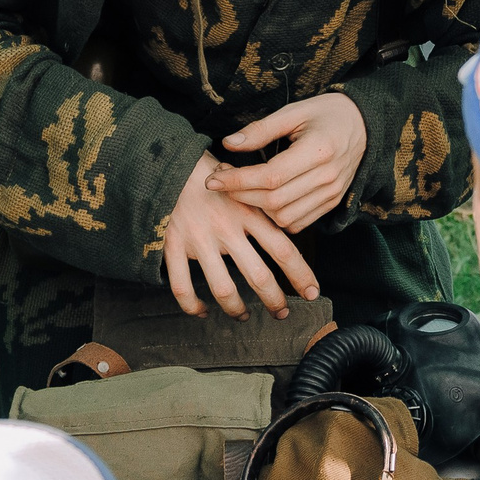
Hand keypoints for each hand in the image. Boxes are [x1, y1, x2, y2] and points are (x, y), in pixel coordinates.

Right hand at [163, 151, 320, 319]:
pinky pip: (182, 286)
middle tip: (282, 314)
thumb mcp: (244, 185)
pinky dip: (192, 305)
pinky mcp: (172, 245)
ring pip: (224, 288)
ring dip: (236, 309)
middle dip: (274, 300)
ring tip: (243, 316)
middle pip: (259, 275)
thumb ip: (261, 208)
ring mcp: (199, 239)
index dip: (300, 275)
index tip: (312, 293)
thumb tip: (286, 230)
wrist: (167, 163)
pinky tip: (202, 311)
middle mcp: (227, 228)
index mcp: (249, 211)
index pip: (283, 249)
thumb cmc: (211, 174)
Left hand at [205, 92, 367, 232]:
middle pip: (274, 201)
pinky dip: (275, 218)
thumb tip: (228, 144)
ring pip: (284, 217)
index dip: (238, 180)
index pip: (270, 176)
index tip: (213, 178)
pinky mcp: (332, 203)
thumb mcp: (294, 111)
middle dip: (240, 195)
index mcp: (319, 150)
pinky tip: (262, 200)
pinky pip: (297, 223)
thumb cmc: (326, 113)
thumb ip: (261, 129)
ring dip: (256, 209)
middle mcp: (328, 177)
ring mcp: (332, 193)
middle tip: (221, 180)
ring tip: (240, 189)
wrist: (365, 125)